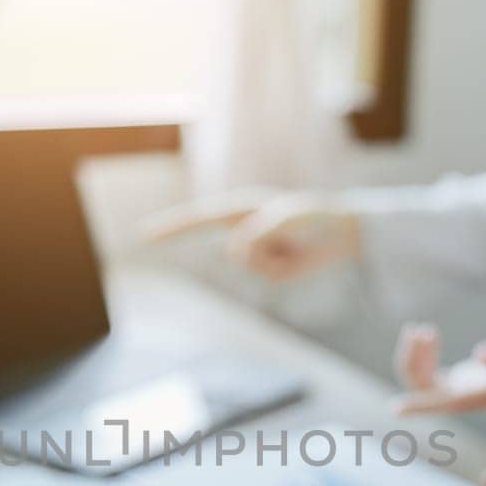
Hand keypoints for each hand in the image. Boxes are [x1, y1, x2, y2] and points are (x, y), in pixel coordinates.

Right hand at [141, 192, 360, 280]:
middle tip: (282, 244)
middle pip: (231, 252)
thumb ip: (258, 230)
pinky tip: (298, 256)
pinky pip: (265, 276)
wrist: (344, 232)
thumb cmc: (315, 215)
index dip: (170, 228)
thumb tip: (234, 249)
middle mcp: (243, 229)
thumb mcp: (287, 218)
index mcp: (240, 209)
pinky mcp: (269, 268)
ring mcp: (255, 250)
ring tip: (295, 245)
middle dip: (253, 254)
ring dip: (274, 259)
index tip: (142, 236)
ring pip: (248, 267)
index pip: (197, 219)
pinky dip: (284, 268)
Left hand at [393, 323, 485, 414]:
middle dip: (414, 363)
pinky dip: (426, 354)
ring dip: (418, 357)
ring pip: (428, 380)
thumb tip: (480, 354)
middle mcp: (475, 396)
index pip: (446, 402)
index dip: (422, 404)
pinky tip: (427, 334)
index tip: (396, 408)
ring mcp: (471, 388)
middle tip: (419, 330)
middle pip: (428, 388)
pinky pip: (435, 371)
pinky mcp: (472, 377)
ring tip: (422, 330)